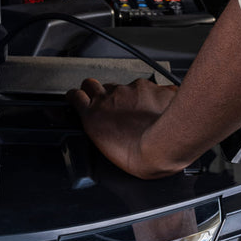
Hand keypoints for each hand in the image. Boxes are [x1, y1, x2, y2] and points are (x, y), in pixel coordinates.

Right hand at [66, 77, 182, 178]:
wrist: (165, 145)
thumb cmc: (139, 155)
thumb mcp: (108, 150)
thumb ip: (104, 133)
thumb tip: (109, 134)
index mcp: (95, 114)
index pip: (76, 96)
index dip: (76, 96)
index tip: (77, 97)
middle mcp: (111, 96)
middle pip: (94, 84)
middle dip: (96, 90)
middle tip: (104, 103)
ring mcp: (133, 89)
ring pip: (123, 87)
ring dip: (128, 97)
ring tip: (139, 113)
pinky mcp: (153, 87)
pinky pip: (151, 89)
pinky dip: (152, 96)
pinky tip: (158, 109)